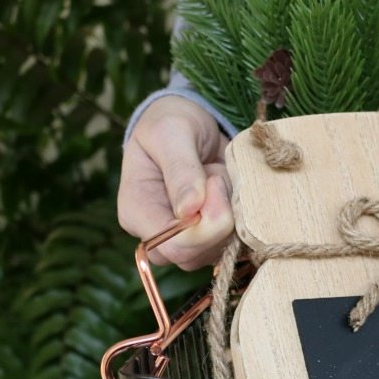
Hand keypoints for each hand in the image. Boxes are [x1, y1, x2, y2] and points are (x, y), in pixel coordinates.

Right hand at [117, 96, 235, 269]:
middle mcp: (158, 236)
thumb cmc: (171, 123)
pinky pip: (235, 244)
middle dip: (219, 219)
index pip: (171, 245)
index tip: (214, 181)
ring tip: (220, 177)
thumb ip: (181, 170)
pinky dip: (242, 220)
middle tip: (219, 176)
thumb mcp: (171, 133)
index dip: (203, 224)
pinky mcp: (211, 240)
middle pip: (195, 255)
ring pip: (218, 251)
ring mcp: (186, 241)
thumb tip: (188, 210)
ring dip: (232, 216)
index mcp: (136, 213)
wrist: (191, 125)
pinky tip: (231, 192)